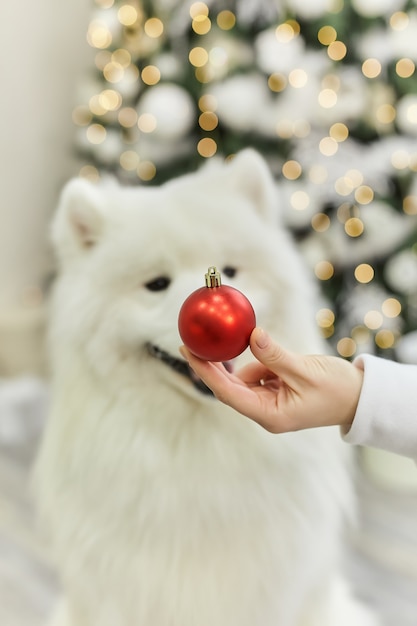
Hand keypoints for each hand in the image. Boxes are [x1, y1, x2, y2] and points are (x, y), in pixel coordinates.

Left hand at [180, 327, 362, 433]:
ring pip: (245, 379)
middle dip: (214, 365)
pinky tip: (274, 355)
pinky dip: (261, 361)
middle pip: (229, 388)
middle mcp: (266, 412)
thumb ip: (275, 355)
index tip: (188, 352)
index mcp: (270, 415)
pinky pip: (259, 374)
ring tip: (272, 353)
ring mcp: (271, 403)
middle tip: (195, 341)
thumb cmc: (338, 390)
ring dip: (250, 362)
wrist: (360, 398)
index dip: (206, 373)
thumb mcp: (305, 370)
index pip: (228, 394)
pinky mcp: (276, 393)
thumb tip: (251, 335)